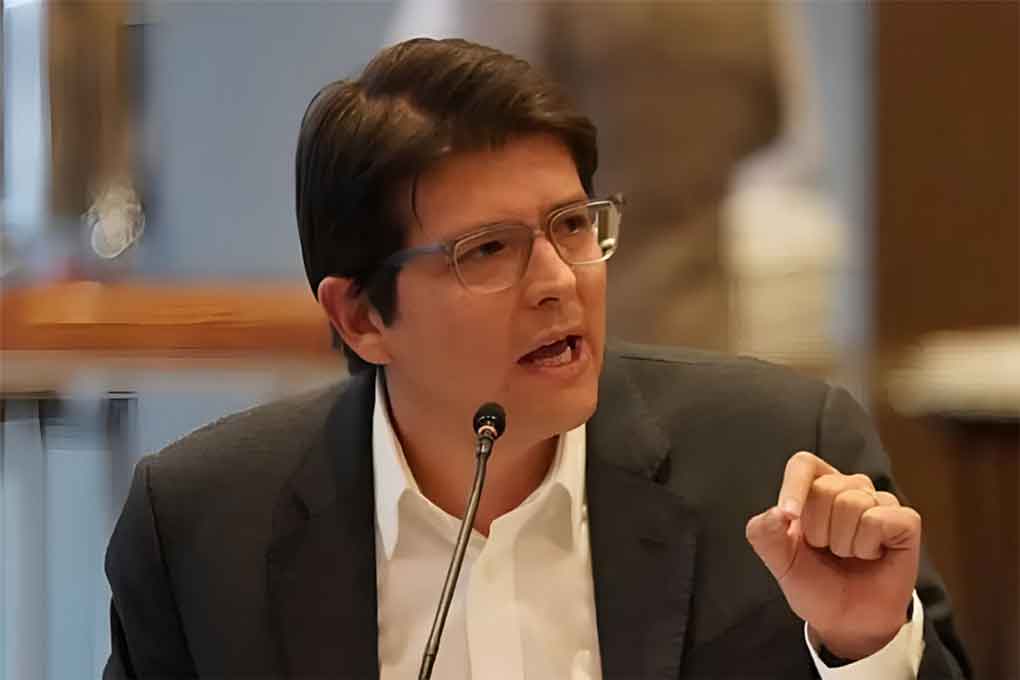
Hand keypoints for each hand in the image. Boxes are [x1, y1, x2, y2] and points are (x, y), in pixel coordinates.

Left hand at [745, 451, 919, 659]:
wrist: (846, 621)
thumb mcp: (779, 561)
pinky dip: (867, 546)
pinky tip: (872, 555)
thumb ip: (764, 533)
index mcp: (815, 488)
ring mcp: (879, 502)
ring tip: (849, 555)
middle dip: (818, 530)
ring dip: (843, 543)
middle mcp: (849, 488)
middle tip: (827, 550)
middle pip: (826, 487)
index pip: (803, 464)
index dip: (794, 486)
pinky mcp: (905, 521)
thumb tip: (776, 511)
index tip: (790, 517)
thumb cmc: (815, 584)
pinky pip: (878, 519)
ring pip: (852, 503)